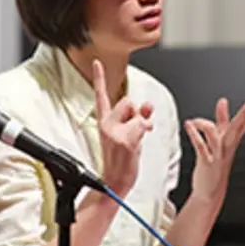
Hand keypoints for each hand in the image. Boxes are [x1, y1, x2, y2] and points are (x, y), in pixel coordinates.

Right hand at [92, 59, 153, 196]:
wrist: (113, 183)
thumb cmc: (121, 161)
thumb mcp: (129, 135)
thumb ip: (137, 117)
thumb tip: (148, 105)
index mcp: (104, 122)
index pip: (101, 95)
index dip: (99, 78)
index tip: (97, 61)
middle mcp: (106, 124)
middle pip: (128, 101)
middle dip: (136, 113)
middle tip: (132, 132)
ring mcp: (114, 131)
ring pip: (137, 112)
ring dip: (141, 125)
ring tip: (133, 142)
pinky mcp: (123, 139)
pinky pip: (143, 125)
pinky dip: (144, 134)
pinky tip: (135, 148)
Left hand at [186, 98, 244, 203]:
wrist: (209, 193)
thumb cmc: (214, 166)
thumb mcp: (220, 141)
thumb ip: (221, 121)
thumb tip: (223, 102)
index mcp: (231, 142)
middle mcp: (226, 147)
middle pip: (237, 128)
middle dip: (244, 115)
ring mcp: (216, 155)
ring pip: (216, 136)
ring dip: (205, 125)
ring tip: (196, 120)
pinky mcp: (206, 161)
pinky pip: (200, 146)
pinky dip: (194, 135)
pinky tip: (188, 126)